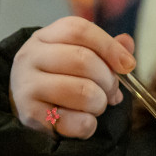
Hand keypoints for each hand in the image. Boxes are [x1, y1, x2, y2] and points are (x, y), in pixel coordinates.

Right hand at [9, 16, 135, 138]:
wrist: (28, 107)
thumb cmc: (60, 77)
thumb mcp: (79, 55)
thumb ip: (105, 49)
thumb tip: (127, 43)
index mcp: (45, 37)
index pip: (79, 30)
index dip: (109, 46)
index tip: (127, 65)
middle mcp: (30, 57)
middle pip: (83, 60)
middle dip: (108, 80)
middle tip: (111, 92)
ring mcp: (27, 87)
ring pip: (84, 92)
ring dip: (100, 103)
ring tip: (95, 106)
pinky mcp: (31, 116)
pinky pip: (77, 122)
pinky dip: (89, 125)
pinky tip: (83, 121)